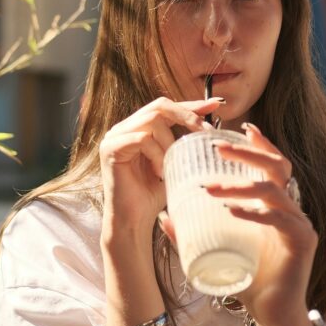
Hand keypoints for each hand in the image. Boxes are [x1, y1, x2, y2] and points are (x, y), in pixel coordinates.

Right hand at [99, 96, 224, 239]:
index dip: (190, 105)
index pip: (166, 108)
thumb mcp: (175, 162)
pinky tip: (160, 173)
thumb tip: (211, 122)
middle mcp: (124, 128)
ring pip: (153, 121)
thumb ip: (185, 141)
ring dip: (170, 143)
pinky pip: (142, 138)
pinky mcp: (110, 148)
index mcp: (138, 128)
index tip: (215, 104)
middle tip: (205, 131)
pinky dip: (157, 154)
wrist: (135, 221)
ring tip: (172, 166)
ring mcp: (114, 136)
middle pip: (159, 106)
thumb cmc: (154, 195)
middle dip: (186, 116)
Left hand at [202, 124, 317, 325]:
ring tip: (210, 188)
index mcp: (278, 206)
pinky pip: (279, 220)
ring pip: (273, 192)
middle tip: (219, 147)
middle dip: (249, 153)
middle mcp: (293, 210)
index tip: (241, 128)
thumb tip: (163, 217)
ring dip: (240, 185)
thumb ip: (194, 234)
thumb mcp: (220, 250)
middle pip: (278, 168)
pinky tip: (232, 211)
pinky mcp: (302, 242)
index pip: (275, 166)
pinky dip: (254, 214)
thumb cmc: (250, 281)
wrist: (274, 316)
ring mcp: (300, 224)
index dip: (262, 145)